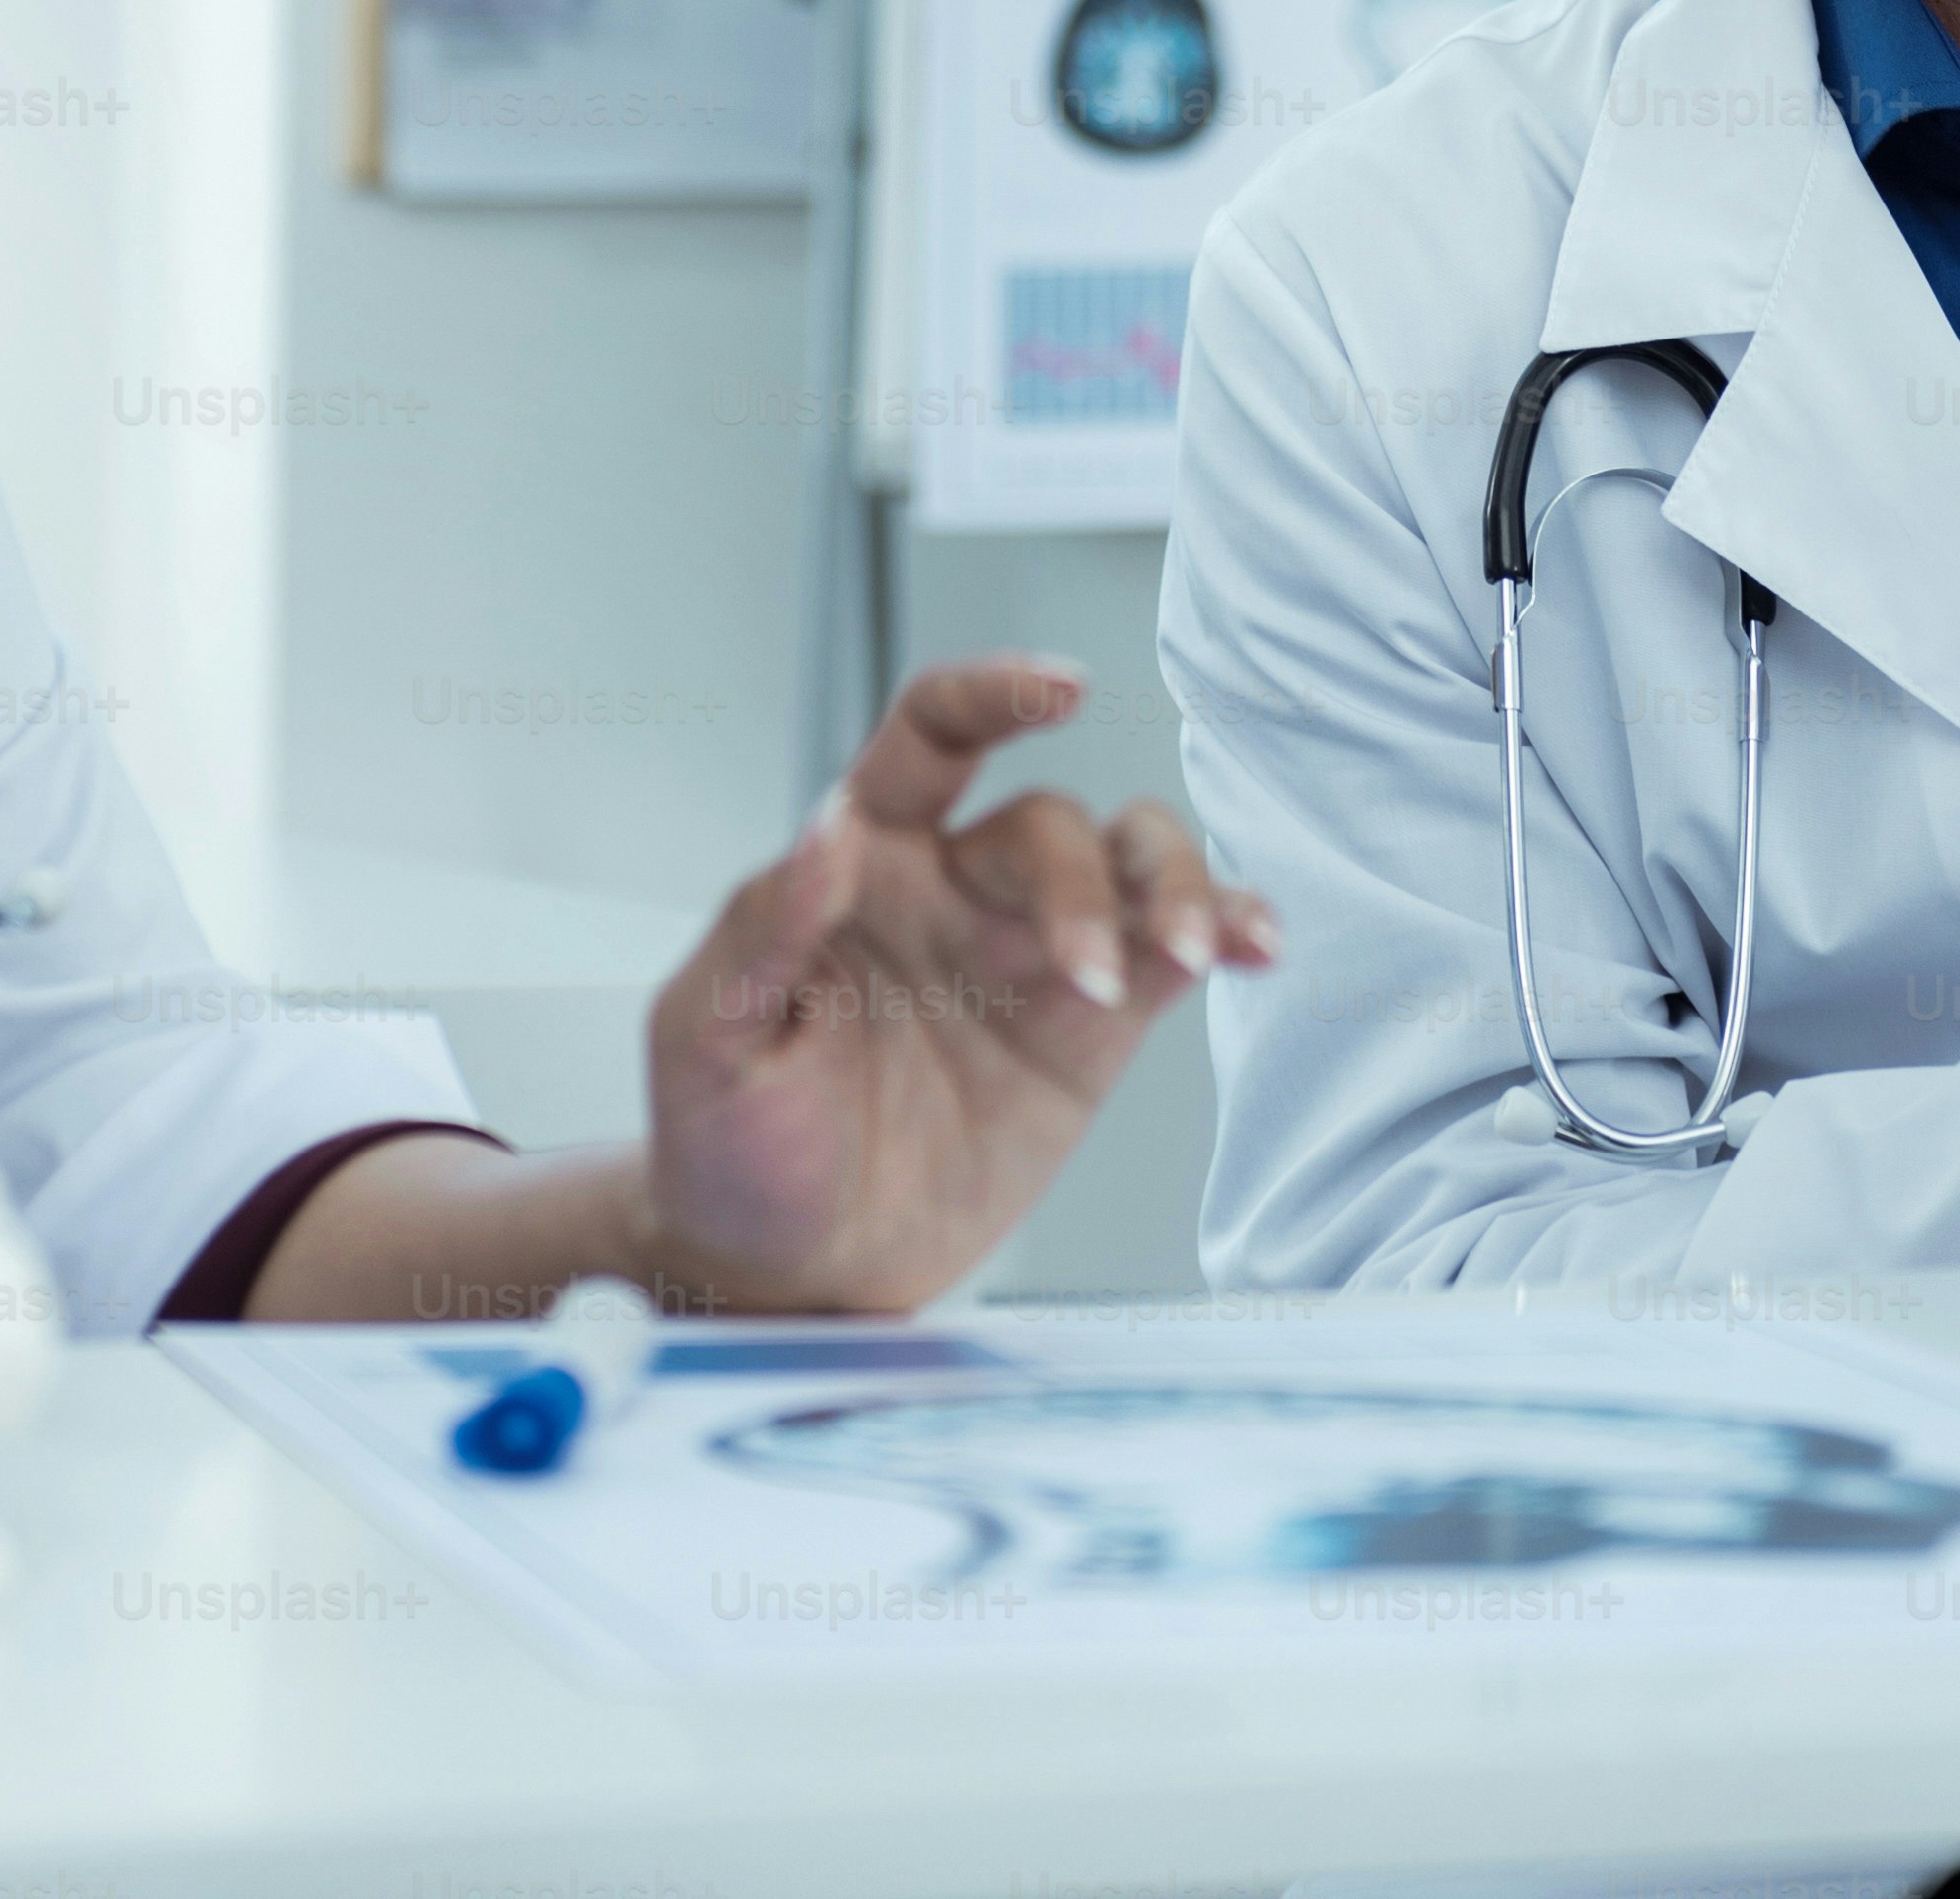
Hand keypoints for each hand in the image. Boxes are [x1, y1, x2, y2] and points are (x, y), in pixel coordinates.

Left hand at [635, 656, 1277, 1312]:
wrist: (789, 1271)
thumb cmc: (726, 1145)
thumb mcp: (705, 1040)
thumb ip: (762, 930)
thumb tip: (829, 825)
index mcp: (861, 864)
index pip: (932, 737)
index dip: (994, 693)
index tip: (1060, 688)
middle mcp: (955, 890)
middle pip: (1049, 826)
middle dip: (1077, 886)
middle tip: (1082, 973)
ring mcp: (1031, 957)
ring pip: (1132, 861)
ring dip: (1173, 887)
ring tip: (1187, 953)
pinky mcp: (1090, 1032)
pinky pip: (1172, 953)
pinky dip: (1225, 930)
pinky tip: (1255, 944)